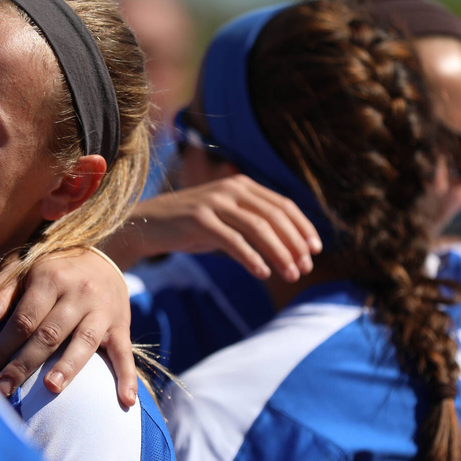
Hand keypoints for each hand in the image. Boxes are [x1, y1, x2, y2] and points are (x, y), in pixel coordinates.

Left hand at [0, 249, 137, 407]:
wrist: (102, 256)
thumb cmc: (52, 268)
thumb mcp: (24, 267)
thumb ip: (2, 292)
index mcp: (50, 279)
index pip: (23, 320)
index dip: (1, 348)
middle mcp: (78, 294)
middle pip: (48, 334)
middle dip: (22, 365)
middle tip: (2, 390)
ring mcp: (102, 311)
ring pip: (84, 342)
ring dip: (68, 367)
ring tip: (50, 388)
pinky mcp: (122, 325)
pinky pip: (125, 353)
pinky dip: (127, 377)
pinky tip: (125, 400)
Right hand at [100, 175, 321, 278]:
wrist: (145, 225)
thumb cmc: (188, 226)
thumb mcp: (224, 219)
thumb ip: (251, 224)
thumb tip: (290, 248)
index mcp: (241, 185)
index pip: (283, 205)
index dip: (303, 228)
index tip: (316, 251)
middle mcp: (230, 189)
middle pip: (274, 216)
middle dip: (294, 244)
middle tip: (305, 269)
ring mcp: (213, 202)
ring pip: (258, 228)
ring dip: (279, 254)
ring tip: (290, 274)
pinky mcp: (198, 220)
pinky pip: (232, 240)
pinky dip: (251, 258)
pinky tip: (263, 273)